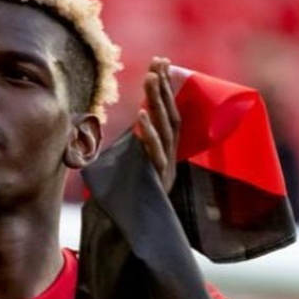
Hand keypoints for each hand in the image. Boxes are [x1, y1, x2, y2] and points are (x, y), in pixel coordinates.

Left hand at [137, 56, 179, 193]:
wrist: (129, 236)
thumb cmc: (128, 202)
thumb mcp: (132, 167)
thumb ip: (134, 147)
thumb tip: (128, 120)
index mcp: (167, 154)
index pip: (170, 115)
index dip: (168, 89)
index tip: (161, 62)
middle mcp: (170, 160)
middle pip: (171, 119)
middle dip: (165, 90)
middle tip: (158, 63)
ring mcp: (165, 172)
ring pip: (166, 132)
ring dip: (157, 104)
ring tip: (150, 79)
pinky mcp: (156, 184)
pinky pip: (154, 156)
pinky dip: (148, 136)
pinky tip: (141, 116)